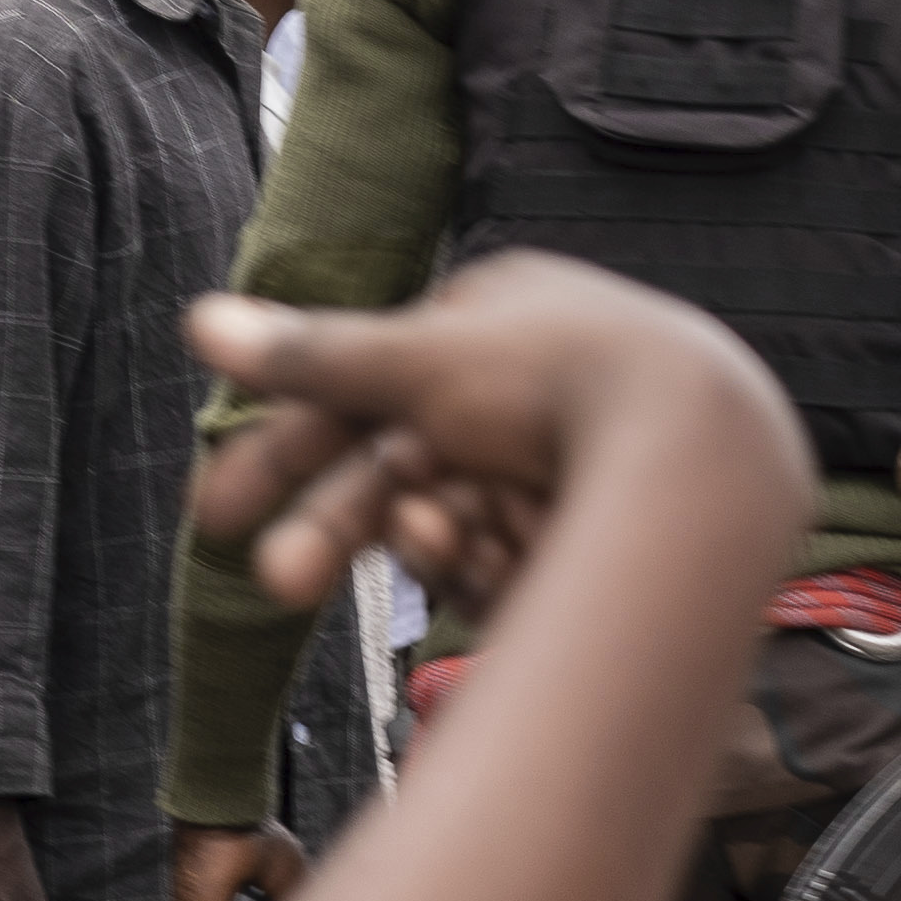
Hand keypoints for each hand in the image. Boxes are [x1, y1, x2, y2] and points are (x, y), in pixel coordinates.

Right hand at [182, 255, 795, 628]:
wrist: (702, 447)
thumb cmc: (563, 377)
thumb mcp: (421, 363)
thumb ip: (313, 356)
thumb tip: (198, 321)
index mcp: (488, 322)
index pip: (358, 392)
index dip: (282, 453)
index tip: (215, 515)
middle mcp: (522, 387)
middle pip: (395, 468)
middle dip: (335, 524)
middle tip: (275, 579)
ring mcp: (558, 459)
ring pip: (449, 520)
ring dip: (425, 538)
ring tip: (446, 544)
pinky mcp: (588, 528)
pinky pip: (507, 556)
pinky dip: (490, 559)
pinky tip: (499, 556)